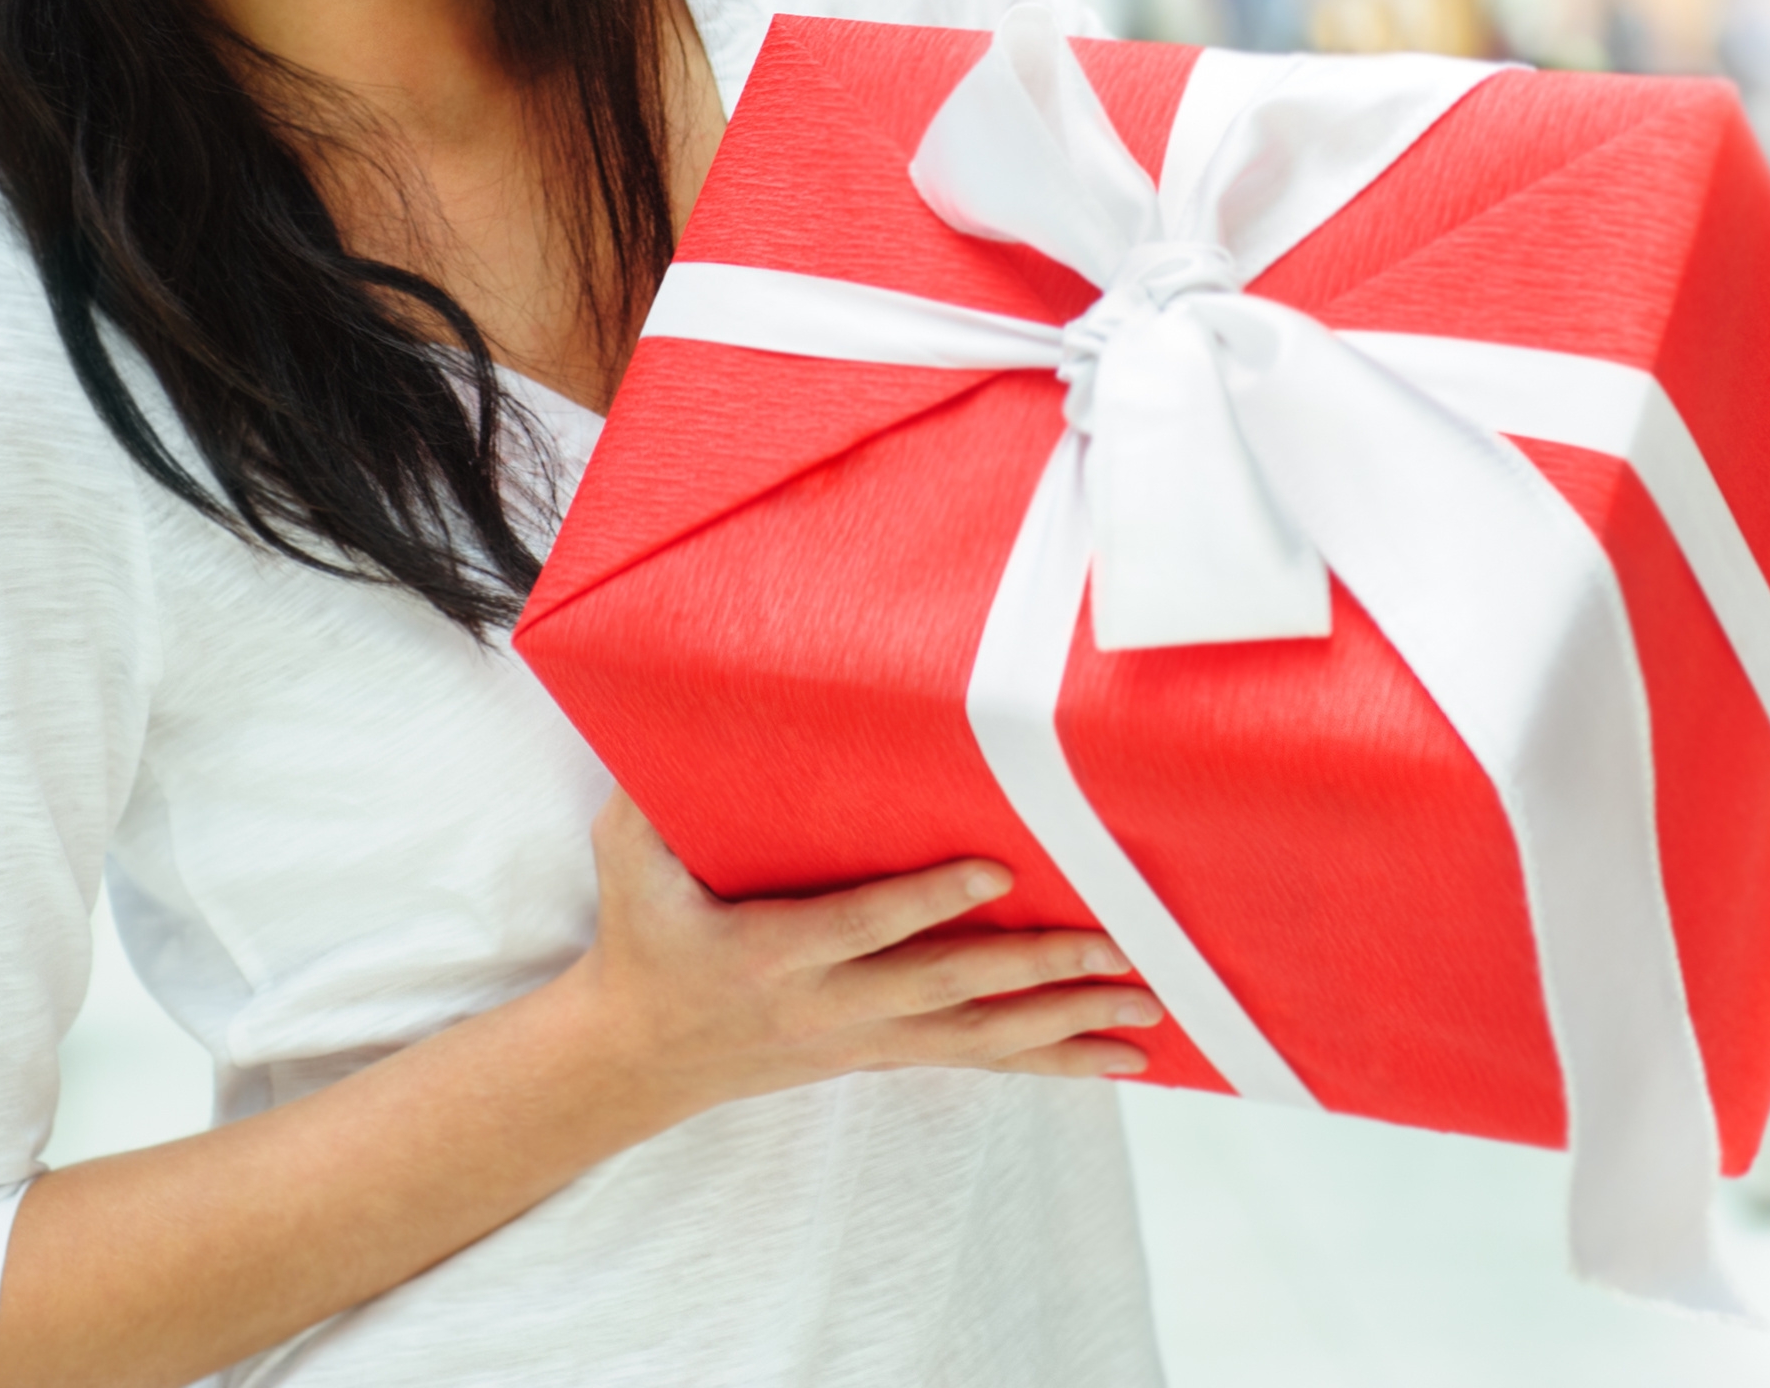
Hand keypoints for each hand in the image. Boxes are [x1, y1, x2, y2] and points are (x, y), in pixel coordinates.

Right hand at [555, 794, 1155, 1124]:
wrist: (639, 1055)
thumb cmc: (643, 938)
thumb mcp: (627, 864)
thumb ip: (646, 800)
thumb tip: (672, 708)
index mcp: (771, 954)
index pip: (861, 927)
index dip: (927, 901)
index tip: (995, 868)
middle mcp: (828, 1006)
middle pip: (945, 990)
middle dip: (1034, 970)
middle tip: (1117, 949)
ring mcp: (862, 1038)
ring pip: (975, 1039)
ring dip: (1063, 1023)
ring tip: (1142, 1006)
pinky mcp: (882, 1052)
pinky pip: (977, 1059)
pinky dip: (1051, 1061)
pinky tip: (1115, 1057)